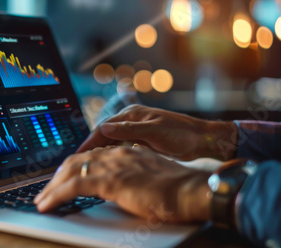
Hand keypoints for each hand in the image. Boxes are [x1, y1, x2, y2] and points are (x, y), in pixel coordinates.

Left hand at [34, 146, 211, 222]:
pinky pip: (73, 186)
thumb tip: (123, 187)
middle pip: (77, 161)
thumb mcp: (150, 178)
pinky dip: (56, 195)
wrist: (191, 190)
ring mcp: (113, 165)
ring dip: (52, 187)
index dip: (73, 167)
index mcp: (126, 152)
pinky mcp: (111, 180)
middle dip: (57, 176)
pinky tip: (47, 204)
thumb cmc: (177, 189)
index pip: (91, 156)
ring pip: (70, 171)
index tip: (63, 178)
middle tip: (47, 190)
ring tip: (42, 200)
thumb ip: (133, 177)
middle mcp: (116, 154)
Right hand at [77, 104, 236, 160]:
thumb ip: (129, 130)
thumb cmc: (183, 134)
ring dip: (100, 152)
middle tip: (77, 164)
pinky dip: (112, 154)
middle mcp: (131, 120)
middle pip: (104, 135)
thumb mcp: (156, 132)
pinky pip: (121, 147)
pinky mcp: (142, 139)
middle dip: (90, 148)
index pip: (103, 128)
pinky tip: (108, 165)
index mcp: (132, 114)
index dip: (88, 142)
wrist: (203, 140)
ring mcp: (136, 129)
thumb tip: (104, 129)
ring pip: (111, 142)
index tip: (77, 155)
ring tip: (88, 166)